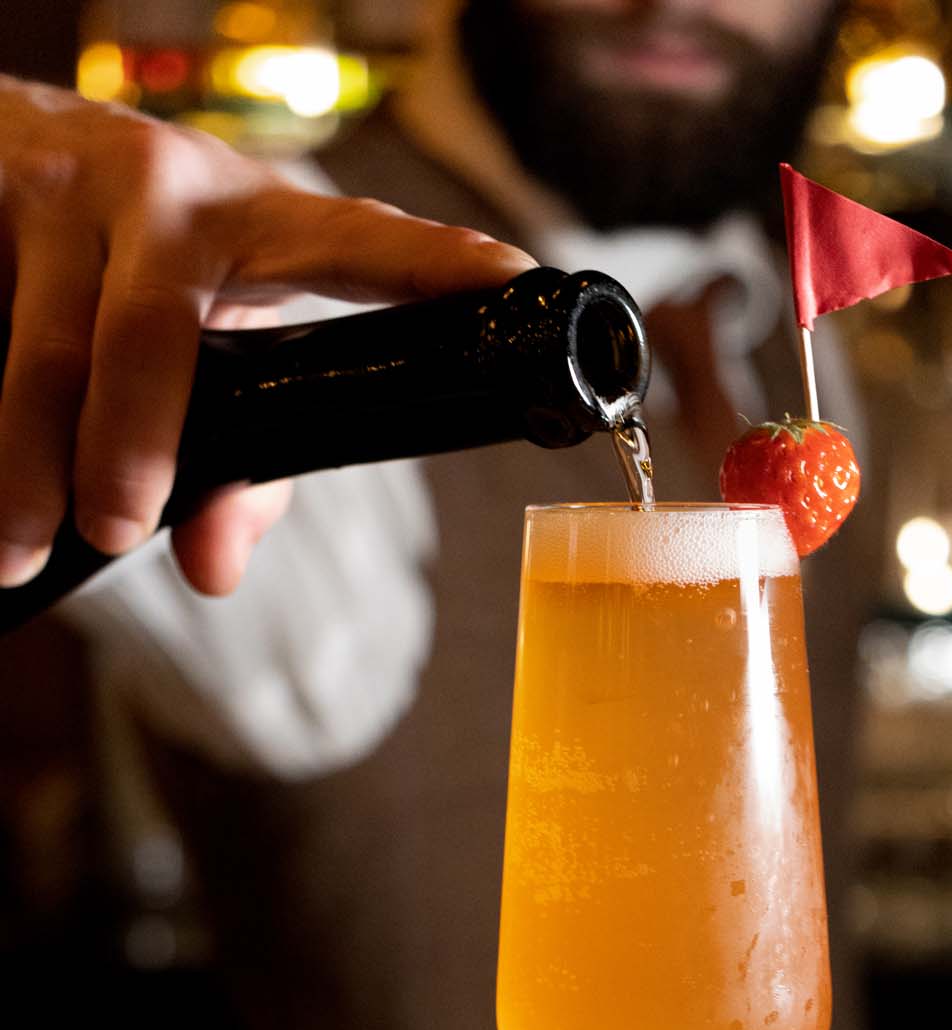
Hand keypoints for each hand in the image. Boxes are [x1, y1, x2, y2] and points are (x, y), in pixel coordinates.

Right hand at [0, 78, 536, 593]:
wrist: (2, 147)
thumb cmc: (137, 264)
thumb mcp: (204, 339)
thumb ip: (240, 463)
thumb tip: (214, 568)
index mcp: (260, 220)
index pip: (359, 241)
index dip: (434, 262)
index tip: (510, 284)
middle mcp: (170, 188)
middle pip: (154, 331)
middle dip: (137, 443)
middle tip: (118, 530)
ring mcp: (70, 186)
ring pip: (48, 347)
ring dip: (32, 461)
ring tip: (19, 544)